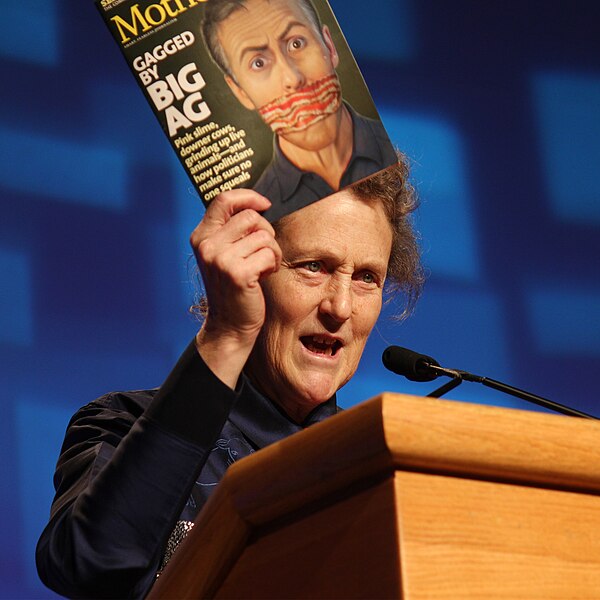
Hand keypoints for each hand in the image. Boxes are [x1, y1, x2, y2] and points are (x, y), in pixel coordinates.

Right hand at [190, 189, 281, 387]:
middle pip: (250, 217)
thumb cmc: (233, 288)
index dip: (248, 197)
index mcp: (201, 236)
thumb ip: (232, 230)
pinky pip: (269, 254)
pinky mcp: (237, 273)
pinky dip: (272, 264)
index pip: (224, 199)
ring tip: (262, 267)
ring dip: (271, 251)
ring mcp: (220, 259)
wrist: (229, 325)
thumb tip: (258, 204)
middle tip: (263, 252)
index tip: (264, 204)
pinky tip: (263, 276)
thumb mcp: (224, 254)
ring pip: (263, 236)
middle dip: (266, 232)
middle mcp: (207, 245)